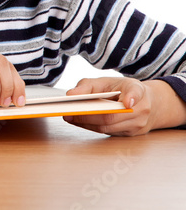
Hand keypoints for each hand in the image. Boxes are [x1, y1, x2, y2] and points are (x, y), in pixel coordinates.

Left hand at [63, 76, 185, 135]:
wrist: (147, 103)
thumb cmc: (122, 89)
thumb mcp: (106, 81)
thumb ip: (87, 86)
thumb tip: (70, 94)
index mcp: (137, 90)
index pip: (136, 93)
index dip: (131, 97)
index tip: (127, 102)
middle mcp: (141, 109)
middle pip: (113, 116)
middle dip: (88, 116)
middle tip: (69, 112)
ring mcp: (138, 124)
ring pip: (109, 127)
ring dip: (87, 124)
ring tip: (69, 117)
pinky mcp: (131, 134)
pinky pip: (109, 132)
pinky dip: (92, 127)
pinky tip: (79, 122)